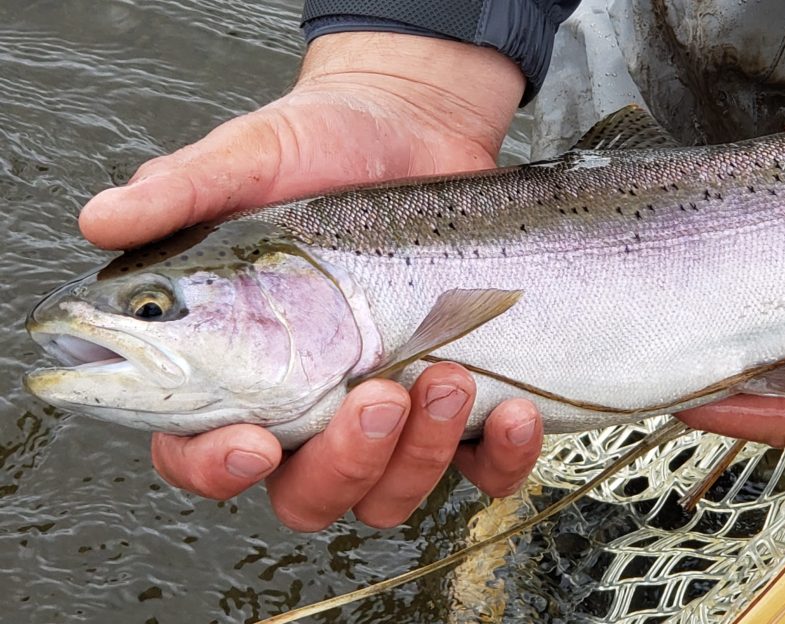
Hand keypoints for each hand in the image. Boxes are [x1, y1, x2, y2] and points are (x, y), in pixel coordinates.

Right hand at [83, 32, 544, 528]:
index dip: (217, 469)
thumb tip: (102, 219)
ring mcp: (389, 413)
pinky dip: (500, 460)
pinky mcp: (460, 403)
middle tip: (375, 394)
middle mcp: (310, 407)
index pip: (202, 453)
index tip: (254, 441)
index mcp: (241, 367)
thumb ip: (182, 192)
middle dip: (343, 464)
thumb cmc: (320, 145)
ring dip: (419, 457)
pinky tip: (511, 411)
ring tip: (448, 375)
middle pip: (306, 496)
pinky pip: (480, 469)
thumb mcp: (250, 160)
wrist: (413, 124)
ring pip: (390, 494)